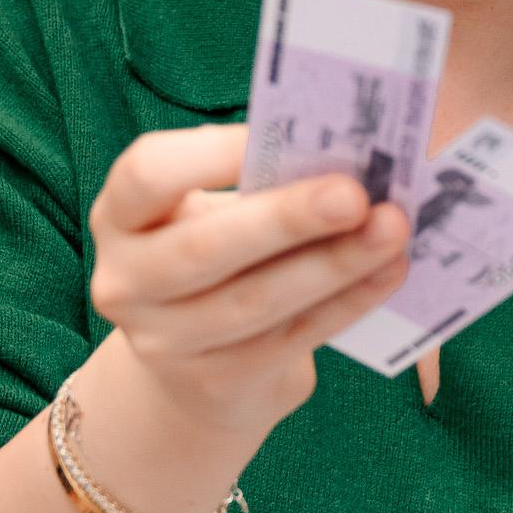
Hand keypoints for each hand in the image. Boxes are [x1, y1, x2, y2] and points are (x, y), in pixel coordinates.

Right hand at [88, 125, 409, 440]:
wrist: (195, 365)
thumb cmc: (218, 254)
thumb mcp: (212, 213)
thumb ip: (257, 184)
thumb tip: (344, 153)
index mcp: (120, 216)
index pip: (146, 175)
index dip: (210, 153)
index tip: (279, 131)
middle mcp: (126, 281)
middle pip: (205, 247)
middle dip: (287, 218)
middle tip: (356, 193)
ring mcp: (165, 342)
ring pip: (256, 301)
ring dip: (334, 263)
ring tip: (392, 230)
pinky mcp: (217, 381)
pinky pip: (293, 337)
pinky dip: (348, 301)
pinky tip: (389, 271)